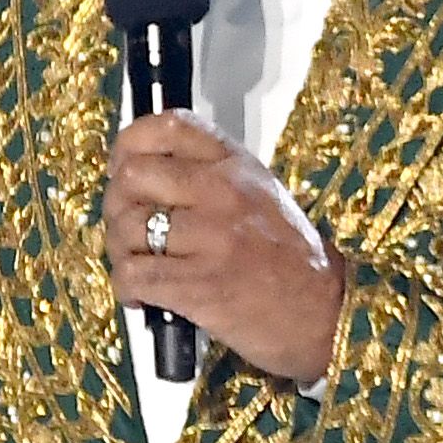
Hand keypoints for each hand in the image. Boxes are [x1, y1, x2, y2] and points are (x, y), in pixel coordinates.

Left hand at [104, 111, 345, 383]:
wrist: (327, 315)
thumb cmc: (292, 261)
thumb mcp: (262, 196)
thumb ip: (212, 179)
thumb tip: (144, 182)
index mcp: (237, 165)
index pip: (168, 126)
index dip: (128, 144)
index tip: (121, 169)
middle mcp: (221, 192)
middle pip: (132, 176)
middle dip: (115, 205)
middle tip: (125, 230)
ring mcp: (210, 237)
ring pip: (127, 227)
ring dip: (118, 251)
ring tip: (136, 267)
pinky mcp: (198, 285)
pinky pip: (133, 274)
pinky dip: (125, 287)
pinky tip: (140, 297)